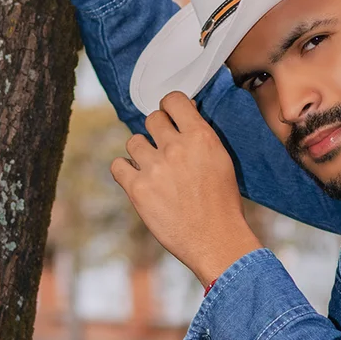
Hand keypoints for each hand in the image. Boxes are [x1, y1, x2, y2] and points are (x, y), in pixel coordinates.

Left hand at [111, 94, 262, 286]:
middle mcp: (176, 147)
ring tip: (154, 171)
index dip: (169, 107)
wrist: (216, 240)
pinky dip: (124, 172)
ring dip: (141, 153)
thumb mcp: (221, 161)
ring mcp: (154, 168)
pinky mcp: (138, 189)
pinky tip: (137, 181)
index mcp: (201, 137)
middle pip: (152, 119)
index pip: (172, 99)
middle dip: (156, 132)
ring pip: (133, 141)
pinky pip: (117, 165)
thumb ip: (200, 137)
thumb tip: (184, 115)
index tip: (170, 118)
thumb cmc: (222, 204)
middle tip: (164, 151)